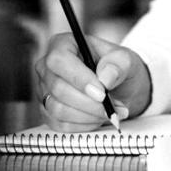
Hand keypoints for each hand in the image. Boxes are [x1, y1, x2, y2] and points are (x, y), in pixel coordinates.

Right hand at [33, 32, 152, 131]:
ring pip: (58, 109)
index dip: (79, 78)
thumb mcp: (126, 60)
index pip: (60, 60)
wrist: (120, 88)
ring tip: (111, 112)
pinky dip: (82, 125)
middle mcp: (47, 67)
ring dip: (89, 116)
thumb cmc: (118, 69)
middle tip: (114, 107)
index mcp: (62, 45)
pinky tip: (98, 119)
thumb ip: (118, 65)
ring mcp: (45, 90)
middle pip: (59, 88)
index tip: (102, 93)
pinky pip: (59, 124)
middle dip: (90, 103)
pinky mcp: (47, 111)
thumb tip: (105, 78)